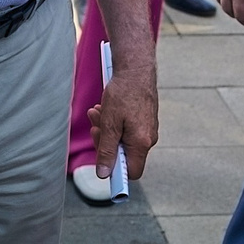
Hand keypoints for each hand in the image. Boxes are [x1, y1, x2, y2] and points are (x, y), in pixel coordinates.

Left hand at [88, 60, 157, 180]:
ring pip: (122, 140)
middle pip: (124, 155)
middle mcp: (148, 139)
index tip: (101, 163)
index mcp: (141, 143)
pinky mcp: (144, 120)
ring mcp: (147, 129)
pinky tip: (105, 109)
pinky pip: (126, 129)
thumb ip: (106, 150)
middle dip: (105, 143)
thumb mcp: (110, 124)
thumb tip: (104, 174)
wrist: (136, 69)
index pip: (131, 172)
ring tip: (97, 113)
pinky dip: (114, 122)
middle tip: (95, 127)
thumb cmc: (124, 94)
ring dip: (106, 129)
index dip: (115, 171)